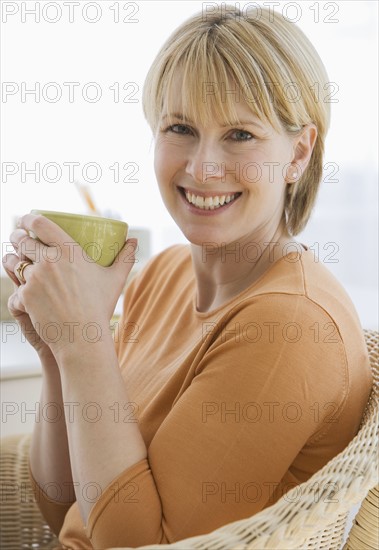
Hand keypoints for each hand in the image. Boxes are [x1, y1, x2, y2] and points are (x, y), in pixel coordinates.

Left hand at [7, 214, 136, 358]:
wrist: (83, 336)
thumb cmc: (100, 306)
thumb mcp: (116, 279)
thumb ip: (126, 257)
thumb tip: (134, 241)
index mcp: (68, 249)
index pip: (40, 223)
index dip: (29, 218)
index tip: (26, 219)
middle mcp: (49, 260)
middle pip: (22, 240)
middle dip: (17, 236)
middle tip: (18, 238)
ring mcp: (34, 278)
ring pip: (13, 262)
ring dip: (12, 259)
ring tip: (14, 260)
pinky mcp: (25, 296)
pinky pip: (16, 288)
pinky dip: (18, 289)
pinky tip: (20, 290)